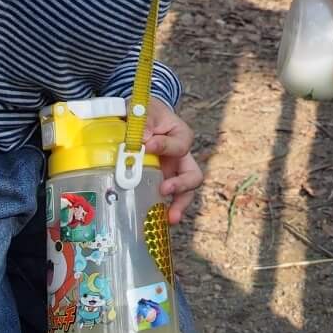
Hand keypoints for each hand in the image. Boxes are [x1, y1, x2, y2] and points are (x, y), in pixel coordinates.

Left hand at [145, 99, 203, 223]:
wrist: (139, 118)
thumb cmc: (145, 112)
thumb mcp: (144, 110)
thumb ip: (143, 121)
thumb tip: (140, 139)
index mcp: (181, 136)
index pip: (180, 144)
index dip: (165, 146)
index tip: (149, 144)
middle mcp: (182, 158)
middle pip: (193, 175)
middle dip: (182, 185)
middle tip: (165, 189)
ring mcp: (173, 173)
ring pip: (185, 193)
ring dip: (179, 205)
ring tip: (170, 218)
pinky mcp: (161, 182)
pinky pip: (167, 200)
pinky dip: (163, 211)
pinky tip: (156, 222)